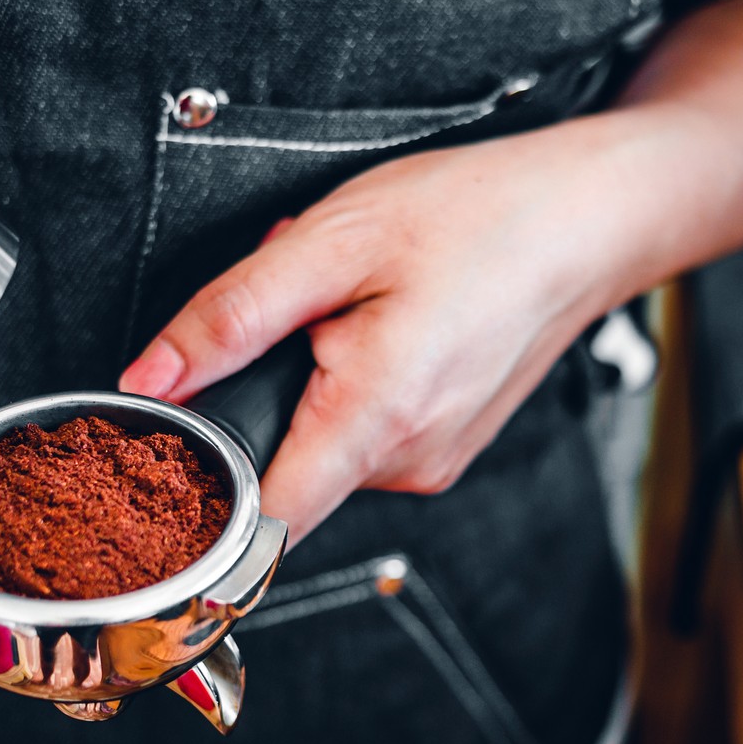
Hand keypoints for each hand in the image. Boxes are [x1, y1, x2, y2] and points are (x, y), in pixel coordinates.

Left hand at [119, 112, 703, 539]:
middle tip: (306, 305)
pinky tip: (390, 318)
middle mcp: (409, 460)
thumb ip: (229, 317)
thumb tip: (150, 378)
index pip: (262, 528)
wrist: (592, 218)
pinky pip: (366, 432)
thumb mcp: (333, 240)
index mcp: (375, 416)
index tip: (166, 485)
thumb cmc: (483, 216)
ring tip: (360, 299)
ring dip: (314, 377)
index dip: (202, 514)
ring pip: (324, 444)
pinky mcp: (445, 446)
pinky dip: (355, 380)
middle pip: (282, 469)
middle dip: (265, 389)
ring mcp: (433, 460)